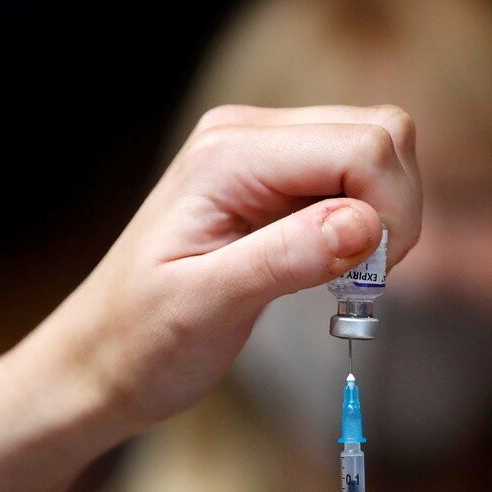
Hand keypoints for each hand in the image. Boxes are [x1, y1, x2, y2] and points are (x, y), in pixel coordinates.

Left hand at [29, 105, 420, 429]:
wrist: (97, 360)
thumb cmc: (139, 342)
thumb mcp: (206, 308)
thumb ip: (284, 258)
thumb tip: (366, 224)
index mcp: (228, 155)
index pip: (362, 145)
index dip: (390, 210)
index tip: (371, 278)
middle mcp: (248, 134)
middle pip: (380, 132)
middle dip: (395, 207)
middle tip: (364, 277)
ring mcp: (263, 151)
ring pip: (376, 148)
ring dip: (384, 214)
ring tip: (343, 274)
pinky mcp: (275, 177)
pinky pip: (353, 175)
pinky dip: (366, 219)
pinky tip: (331, 263)